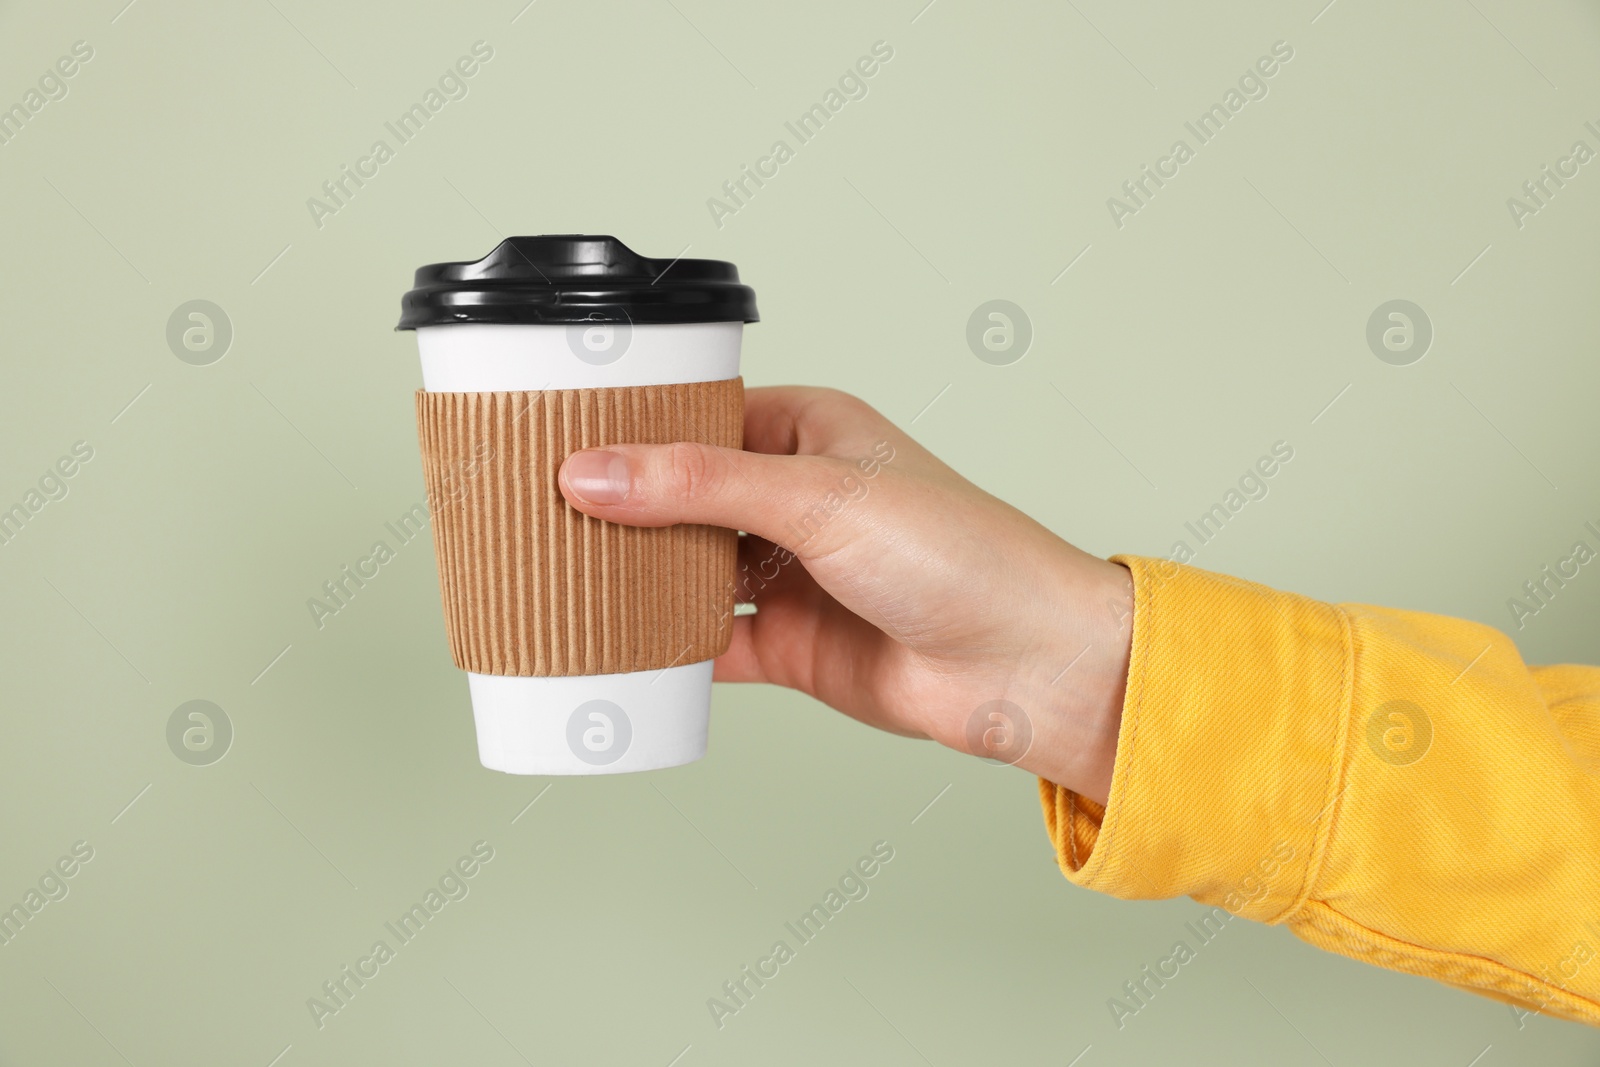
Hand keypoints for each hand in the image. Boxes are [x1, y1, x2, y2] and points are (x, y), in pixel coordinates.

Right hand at [557, 386, 1133, 803]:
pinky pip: (702, 643)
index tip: (553, 439)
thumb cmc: (959, 554)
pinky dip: (657, 646)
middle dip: (618, 508)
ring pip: (684, 570)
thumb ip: (700, 485)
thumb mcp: (818, 497)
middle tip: (532, 511)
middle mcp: (792, 499)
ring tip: (552, 572)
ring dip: (632, 576)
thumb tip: (593, 472)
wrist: (1023, 664)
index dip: (627, 430)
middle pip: (680, 498)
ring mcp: (787, 574)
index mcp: (807, 431)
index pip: (695, 419)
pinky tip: (607, 643)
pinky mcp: (785, 644)